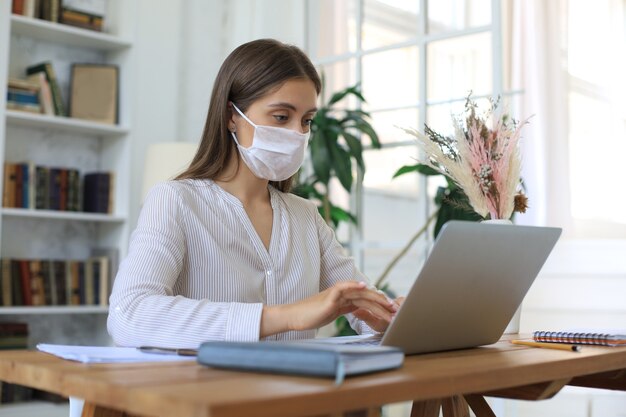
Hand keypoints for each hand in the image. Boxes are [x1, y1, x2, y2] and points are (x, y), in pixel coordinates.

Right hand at [261, 281, 397, 336]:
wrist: (295, 317)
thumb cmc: (312, 315)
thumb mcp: (334, 312)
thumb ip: (346, 308)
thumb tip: (360, 309)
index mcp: (344, 298)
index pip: (365, 299)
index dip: (379, 304)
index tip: (391, 311)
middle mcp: (342, 293)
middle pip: (366, 295)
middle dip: (381, 302)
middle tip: (395, 308)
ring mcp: (335, 294)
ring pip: (359, 293)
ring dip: (374, 297)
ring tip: (387, 303)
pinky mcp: (329, 297)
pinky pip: (342, 288)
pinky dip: (353, 286)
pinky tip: (363, 286)